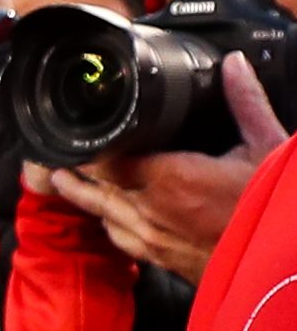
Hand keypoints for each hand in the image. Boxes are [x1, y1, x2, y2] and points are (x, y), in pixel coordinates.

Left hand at [44, 54, 289, 282]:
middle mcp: (152, 212)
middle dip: (78, 172)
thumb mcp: (265, 147)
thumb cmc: (274, 208)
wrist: (286, 264)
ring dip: (84, 197)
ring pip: (105, 216)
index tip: (74, 134)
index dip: (88, 148)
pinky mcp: (164, 261)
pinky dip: (110, 224)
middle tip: (57, 157)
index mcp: (169, 179)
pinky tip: (107, 217)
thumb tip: (232, 65)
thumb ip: (243, 102)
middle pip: (98, 188)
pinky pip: (124, 240)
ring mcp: (155, 241)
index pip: (107, 160)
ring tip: (63, 180)